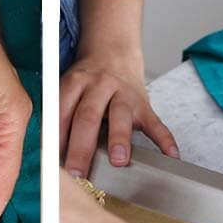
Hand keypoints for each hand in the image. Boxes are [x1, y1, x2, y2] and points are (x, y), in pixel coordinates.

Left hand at [60, 51, 176, 176]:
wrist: (113, 51)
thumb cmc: (87, 81)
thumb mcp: (68, 89)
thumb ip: (60, 117)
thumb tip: (52, 156)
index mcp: (76, 83)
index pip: (62, 111)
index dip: (56, 137)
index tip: (52, 163)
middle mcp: (100, 86)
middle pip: (88, 116)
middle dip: (82, 146)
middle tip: (77, 170)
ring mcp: (124, 95)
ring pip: (121, 116)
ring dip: (120, 138)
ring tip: (118, 160)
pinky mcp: (144, 105)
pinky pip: (156, 124)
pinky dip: (165, 140)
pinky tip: (170, 155)